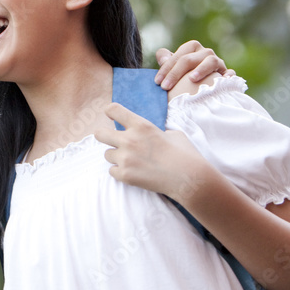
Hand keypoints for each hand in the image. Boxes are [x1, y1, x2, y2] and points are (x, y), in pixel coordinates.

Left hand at [94, 102, 212, 203]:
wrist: (191, 179)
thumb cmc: (185, 154)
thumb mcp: (172, 133)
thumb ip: (153, 131)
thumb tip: (146, 134)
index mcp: (141, 125)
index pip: (113, 110)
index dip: (110, 112)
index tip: (111, 115)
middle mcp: (129, 140)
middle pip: (99, 133)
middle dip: (104, 136)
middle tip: (113, 141)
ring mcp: (125, 158)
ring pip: (106, 154)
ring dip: (116, 157)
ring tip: (132, 161)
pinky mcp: (125, 175)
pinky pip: (111, 171)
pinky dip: (120, 172)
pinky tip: (134, 172)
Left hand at [154, 40, 234, 89]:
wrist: (203, 95)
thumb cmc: (184, 81)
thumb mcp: (174, 71)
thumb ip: (168, 63)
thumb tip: (161, 55)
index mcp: (192, 50)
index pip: (180, 53)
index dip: (167, 66)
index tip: (157, 82)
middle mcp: (205, 54)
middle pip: (190, 58)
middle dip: (176, 72)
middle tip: (165, 87)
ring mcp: (218, 63)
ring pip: (210, 60)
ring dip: (201, 69)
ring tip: (191, 79)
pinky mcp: (227, 75)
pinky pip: (229, 73)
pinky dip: (227, 75)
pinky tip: (223, 80)